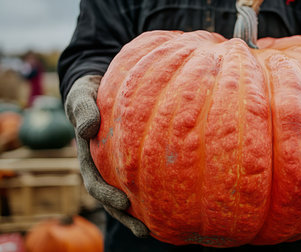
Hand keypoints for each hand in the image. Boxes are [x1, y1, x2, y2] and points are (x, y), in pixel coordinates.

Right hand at [65, 75, 148, 236]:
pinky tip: (172, 205)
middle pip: (113, 197)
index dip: (107, 194)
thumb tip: (88, 129)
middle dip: (127, 215)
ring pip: (129, 193)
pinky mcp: (135, 161)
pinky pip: (144, 179)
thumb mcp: (82, 95)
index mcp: (90, 156)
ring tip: (156, 230)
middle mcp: (104, 166)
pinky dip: (154, 194)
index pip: (95, 181)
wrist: (103, 87)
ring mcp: (119, 166)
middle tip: (144, 229)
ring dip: (139, 214)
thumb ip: (82, 108)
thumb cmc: (91, 93)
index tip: (123, 203)